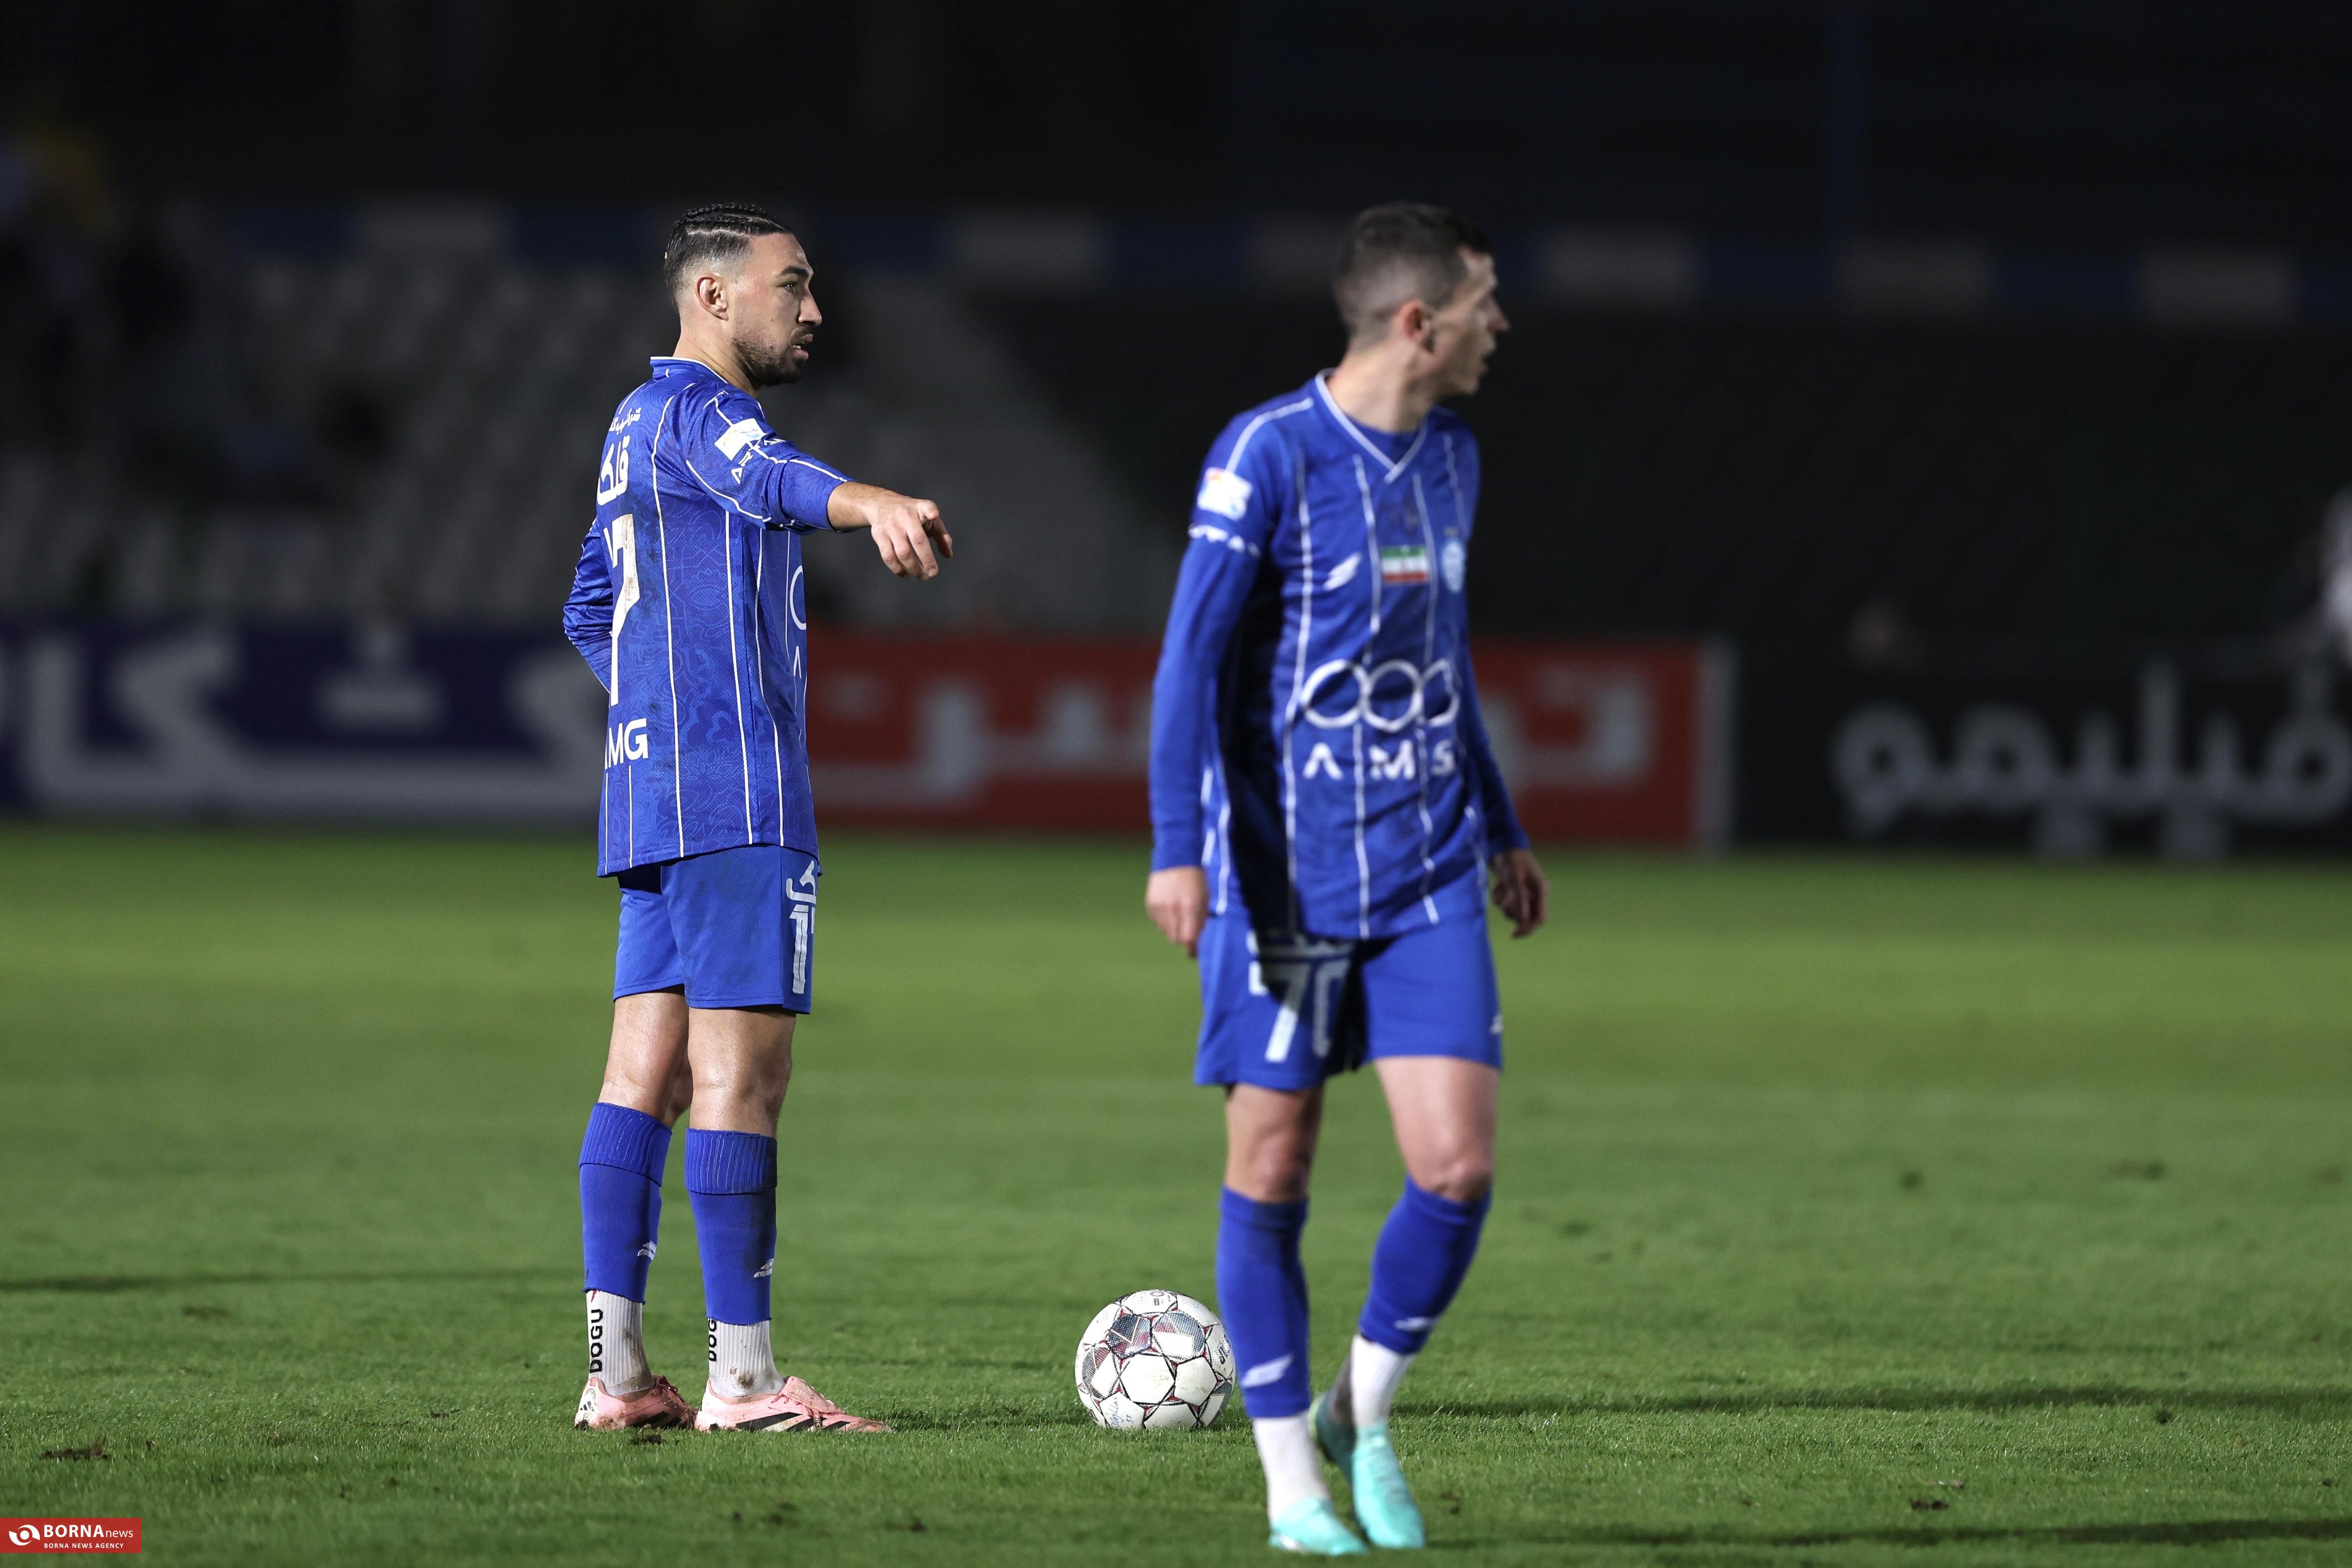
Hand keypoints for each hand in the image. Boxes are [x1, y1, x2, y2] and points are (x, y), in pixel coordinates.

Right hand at [827, 482, 952, 578]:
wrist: (883, 504)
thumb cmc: (913, 515)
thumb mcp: (928, 519)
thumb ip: (941, 535)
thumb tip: (948, 555)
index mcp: (920, 508)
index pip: (926, 507)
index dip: (931, 511)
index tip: (934, 516)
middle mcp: (904, 515)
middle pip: (916, 539)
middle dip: (926, 559)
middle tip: (933, 573)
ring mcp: (890, 525)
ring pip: (902, 552)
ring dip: (913, 568)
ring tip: (922, 576)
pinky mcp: (879, 534)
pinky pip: (888, 556)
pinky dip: (898, 569)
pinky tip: (907, 574)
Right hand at [1145, 866, 1209, 957]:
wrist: (1176, 858)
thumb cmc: (1196, 880)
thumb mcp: (1205, 899)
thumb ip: (1201, 922)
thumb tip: (1196, 943)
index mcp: (1189, 907)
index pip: (1187, 938)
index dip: (1192, 948)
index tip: (1194, 952)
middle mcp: (1172, 908)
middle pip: (1175, 939)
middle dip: (1182, 937)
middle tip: (1188, 929)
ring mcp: (1159, 906)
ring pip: (1165, 931)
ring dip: (1173, 929)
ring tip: (1179, 914)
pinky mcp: (1150, 903)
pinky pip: (1157, 922)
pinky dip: (1164, 920)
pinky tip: (1170, 908)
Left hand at [1489, 847, 1546, 937]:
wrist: (1502, 845)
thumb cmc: (1512, 858)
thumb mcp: (1515, 876)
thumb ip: (1520, 897)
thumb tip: (1523, 918)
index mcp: (1541, 890)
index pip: (1539, 919)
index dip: (1528, 929)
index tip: (1514, 934)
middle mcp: (1533, 895)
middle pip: (1524, 918)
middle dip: (1512, 911)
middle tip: (1505, 898)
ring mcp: (1522, 895)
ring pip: (1511, 912)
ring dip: (1503, 903)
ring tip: (1502, 886)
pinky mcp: (1512, 893)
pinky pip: (1503, 904)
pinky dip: (1498, 897)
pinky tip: (1499, 884)